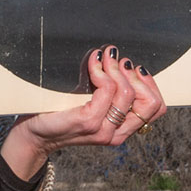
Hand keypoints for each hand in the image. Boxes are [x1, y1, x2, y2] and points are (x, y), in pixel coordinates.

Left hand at [0, 45, 166, 179]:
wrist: (33, 133)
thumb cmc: (60, 113)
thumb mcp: (92, 103)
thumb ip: (111, 93)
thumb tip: (124, 61)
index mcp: (122, 129)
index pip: (157, 108)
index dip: (150, 83)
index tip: (133, 67)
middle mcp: (117, 134)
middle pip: (151, 103)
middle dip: (137, 75)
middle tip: (116, 59)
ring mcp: (103, 130)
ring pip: (127, 93)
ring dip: (115, 68)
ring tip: (103, 56)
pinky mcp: (88, 121)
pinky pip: (106, 90)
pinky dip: (101, 71)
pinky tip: (92, 63)